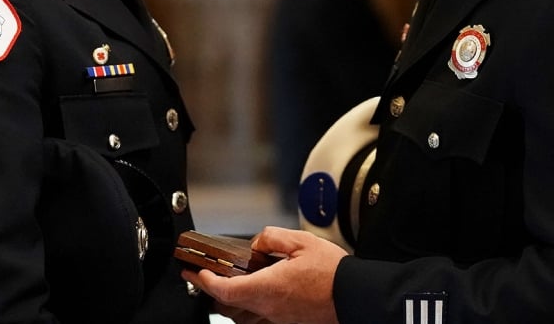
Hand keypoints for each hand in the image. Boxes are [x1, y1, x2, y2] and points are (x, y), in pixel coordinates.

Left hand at [183, 226, 346, 323]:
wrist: (356, 296)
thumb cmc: (334, 274)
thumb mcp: (302, 241)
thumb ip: (272, 237)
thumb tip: (257, 242)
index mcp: (268, 287)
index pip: (224, 289)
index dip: (204, 280)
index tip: (196, 271)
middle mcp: (269, 309)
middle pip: (227, 306)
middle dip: (212, 291)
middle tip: (203, 276)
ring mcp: (278, 319)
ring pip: (241, 316)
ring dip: (229, 301)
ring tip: (224, 283)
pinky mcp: (287, 322)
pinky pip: (258, 319)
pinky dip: (247, 308)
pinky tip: (251, 295)